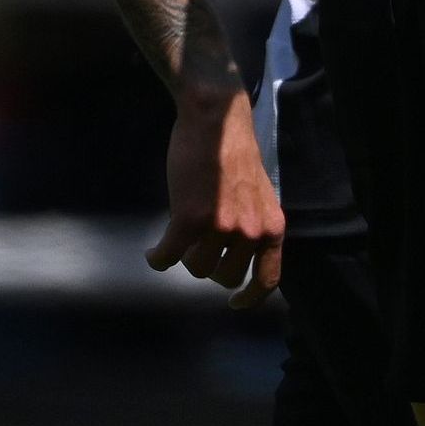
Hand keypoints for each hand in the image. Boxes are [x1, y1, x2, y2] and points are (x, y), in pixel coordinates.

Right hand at [148, 87, 285, 297]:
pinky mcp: (190, 220)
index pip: (268, 279)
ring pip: (195, 267)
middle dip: (207, 266)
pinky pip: (168, 257)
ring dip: (183, 257)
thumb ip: (253, 227)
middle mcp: (251, 232)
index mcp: (272, 227)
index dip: (250, 298)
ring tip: (178, 238)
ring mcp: (221, 227)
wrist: (216, 121)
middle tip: (196, 247)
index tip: (235, 304)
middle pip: (223, 277)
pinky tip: (152, 252)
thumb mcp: (259, 197)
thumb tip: (234, 258)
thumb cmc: (233, 156)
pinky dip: (157, 258)